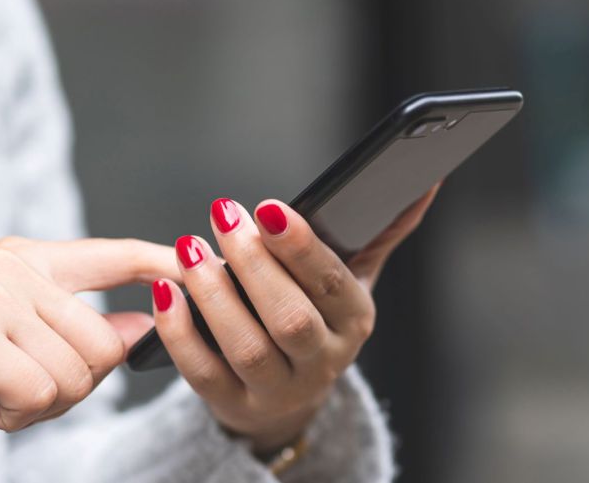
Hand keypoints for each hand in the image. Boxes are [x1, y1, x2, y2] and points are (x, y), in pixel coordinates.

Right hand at [0, 237, 178, 453]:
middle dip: (72, 385)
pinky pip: (39, 391)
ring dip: (39, 403)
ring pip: (77, 372)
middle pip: (104, 342)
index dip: (160, 264)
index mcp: (29, 258)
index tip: (198, 264)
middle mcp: (12, 265)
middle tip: (16, 386)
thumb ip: (82, 328)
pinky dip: (15, 414)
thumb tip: (146, 323)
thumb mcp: (23, 340)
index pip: (113, 254)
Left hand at [151, 186, 439, 451]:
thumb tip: (424, 182)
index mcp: (355, 320)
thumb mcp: (349, 280)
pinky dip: (180, 334)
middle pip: (290, 318)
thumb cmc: (318, 318)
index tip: (269, 207)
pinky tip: (164, 293)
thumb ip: (380, 232)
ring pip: (247, 347)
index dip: (300, 247)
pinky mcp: (234, 405)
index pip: (331, 283)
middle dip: (254, 264)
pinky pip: (203, 373)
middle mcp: (323, 361)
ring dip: (215, 295)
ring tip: (190, 248)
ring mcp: (279, 390)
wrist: (288, 393)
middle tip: (223, 214)